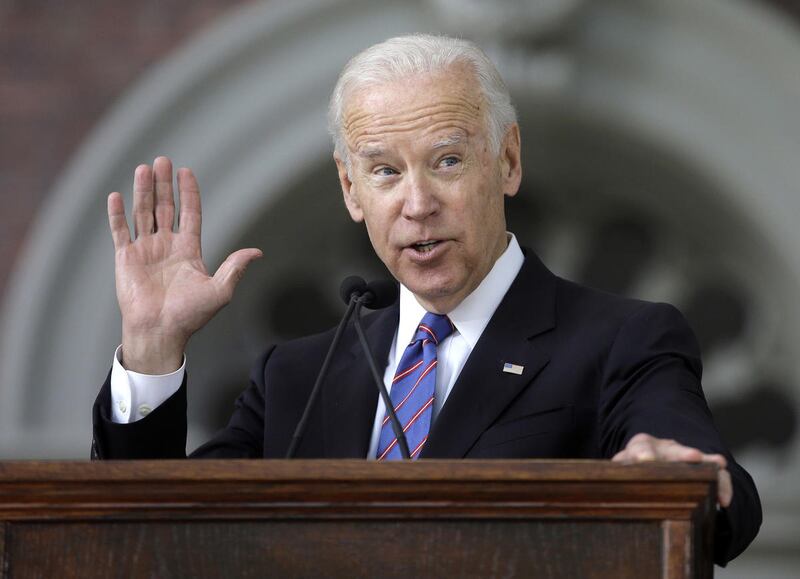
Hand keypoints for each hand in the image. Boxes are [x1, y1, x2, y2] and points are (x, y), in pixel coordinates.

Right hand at [108, 157, 261, 373]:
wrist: (161, 331)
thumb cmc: (190, 315)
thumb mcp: (220, 290)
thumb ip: (235, 267)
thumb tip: (257, 252)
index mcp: (188, 250)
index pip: (189, 213)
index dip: (188, 193)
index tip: (186, 172)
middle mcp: (166, 246)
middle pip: (165, 207)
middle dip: (164, 185)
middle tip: (163, 160)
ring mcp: (145, 250)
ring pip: (143, 213)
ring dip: (143, 191)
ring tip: (144, 168)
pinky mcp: (125, 259)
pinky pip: (120, 231)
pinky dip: (117, 214)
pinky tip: (117, 196)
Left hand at [612, 432, 732, 507]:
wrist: (650, 465)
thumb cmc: (632, 472)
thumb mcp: (620, 472)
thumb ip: (617, 475)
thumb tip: (604, 486)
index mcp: (640, 447)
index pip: (641, 448)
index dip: (643, 453)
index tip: (645, 459)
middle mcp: (664, 448)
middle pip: (673, 449)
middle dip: (682, 453)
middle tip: (693, 457)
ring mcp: (685, 456)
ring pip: (698, 460)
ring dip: (707, 463)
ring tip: (719, 466)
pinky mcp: (701, 467)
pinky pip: (713, 473)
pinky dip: (721, 484)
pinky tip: (724, 498)